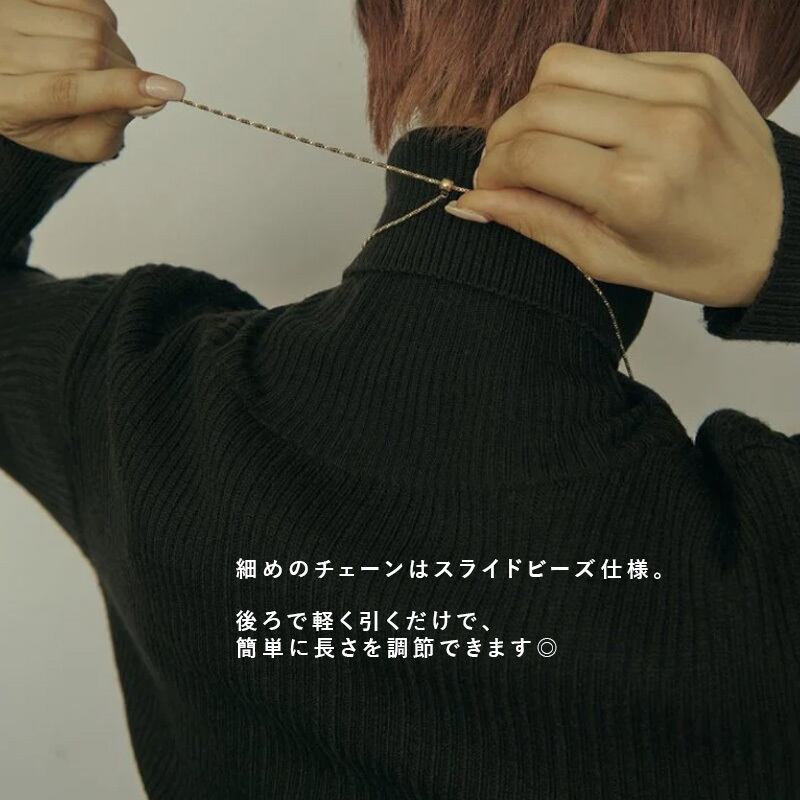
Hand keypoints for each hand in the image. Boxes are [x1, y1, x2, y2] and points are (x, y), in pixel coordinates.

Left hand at [0, 0, 185, 162]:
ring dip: (116, 49)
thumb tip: (151, 97)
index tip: (167, 92)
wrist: (12, 81)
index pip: (67, 91)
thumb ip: (110, 128)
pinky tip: (89, 39)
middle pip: (88, 55)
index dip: (119, 89)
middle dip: (126, 74)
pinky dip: (103, 23)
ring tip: (104, 66)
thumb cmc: (46, 116)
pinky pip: (85, 1)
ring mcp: (8, 15)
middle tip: (130, 90)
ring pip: (90, 25)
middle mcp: (0, 53)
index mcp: (9, 101)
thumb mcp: (75, 141)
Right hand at [446, 42, 783, 307]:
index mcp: (636, 187)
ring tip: (550, 140)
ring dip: (539, 102)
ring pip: (565, 64)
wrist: (781, 231)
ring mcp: (681, 86)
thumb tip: (472, 201)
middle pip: (538, 102)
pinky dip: (586, 91)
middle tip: (508, 166)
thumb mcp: (607, 260)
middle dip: (505, 135)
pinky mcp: (695, 64)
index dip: (492, 170)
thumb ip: (536, 223)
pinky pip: (610, 61)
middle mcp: (659, 126)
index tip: (488, 187)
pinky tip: (598, 126)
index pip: (529, 154)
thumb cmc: (694, 260)